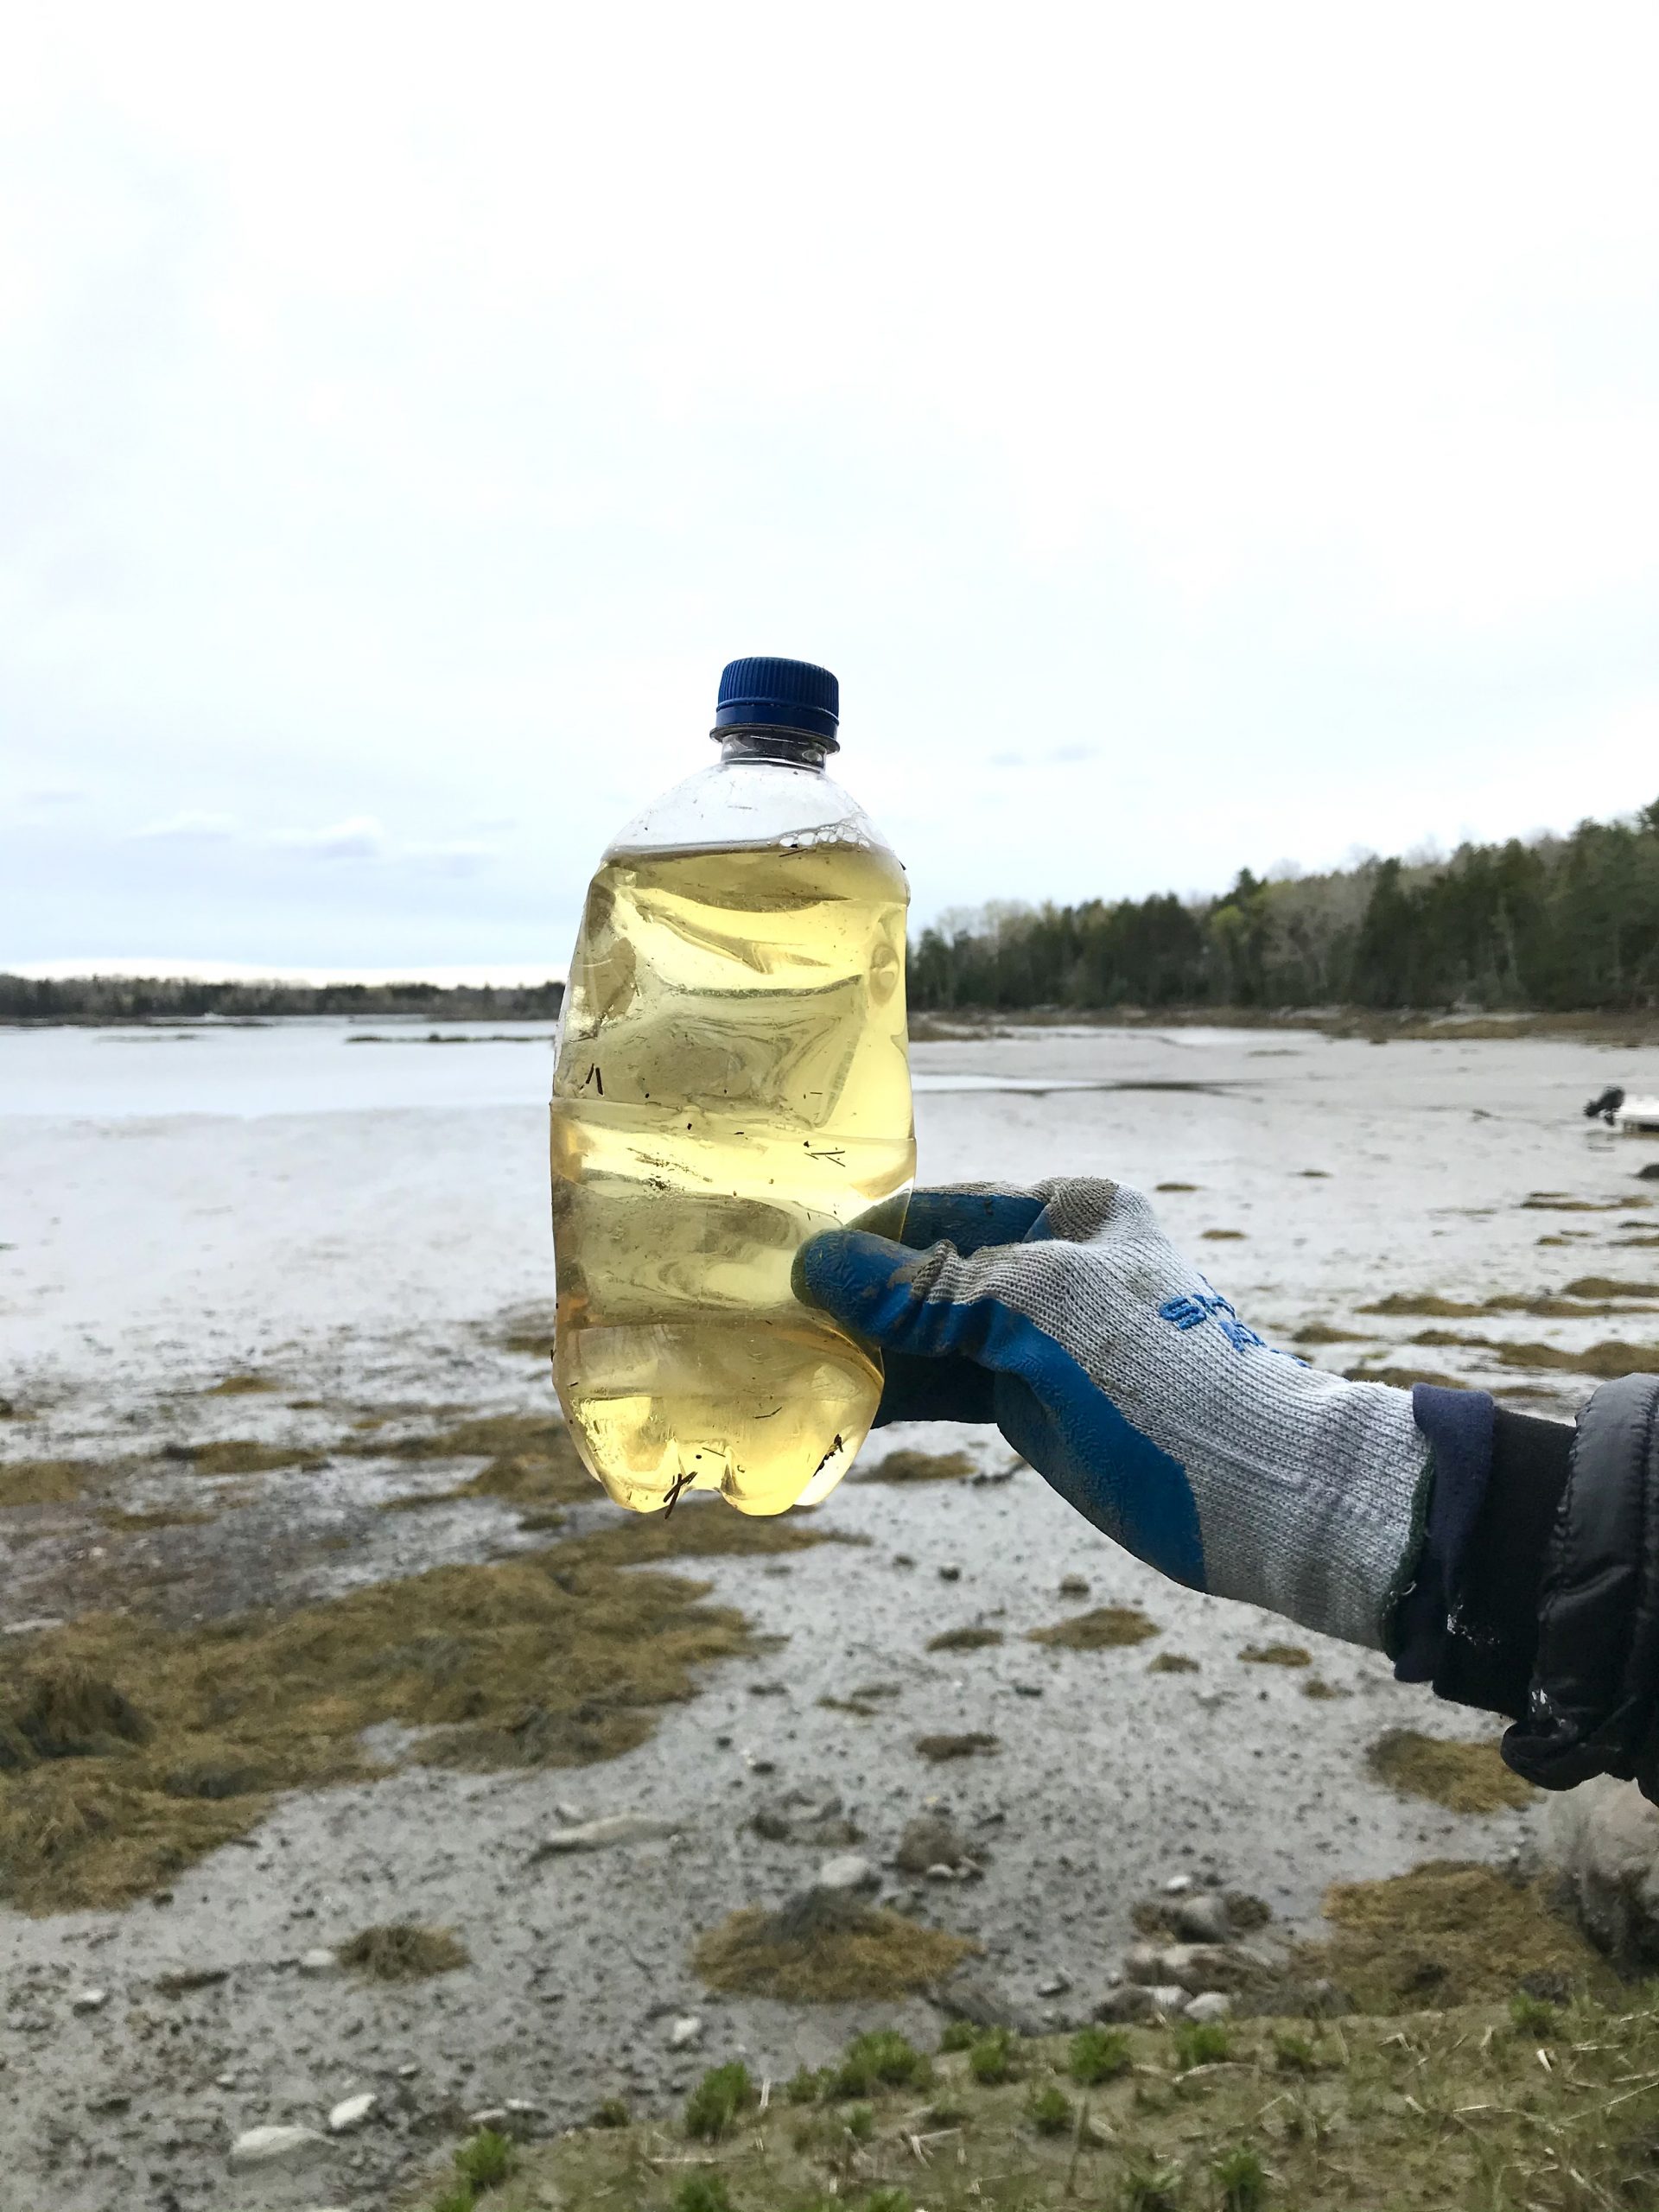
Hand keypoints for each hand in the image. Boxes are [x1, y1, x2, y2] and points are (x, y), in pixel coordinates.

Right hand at [797, 1179, 1429, 1648]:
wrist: (1263, 1496)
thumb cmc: (1164, 1382)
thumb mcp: (1043, 1316)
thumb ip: (929, 1289)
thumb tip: (816, 1264)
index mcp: (1066, 1211)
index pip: (935, 1209)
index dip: (860, 1241)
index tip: (783, 1273)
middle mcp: (1048, 1262)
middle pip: (922, 1271)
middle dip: (851, 1299)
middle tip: (766, 1328)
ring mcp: (1037, 1336)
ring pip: (925, 1333)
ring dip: (862, 1352)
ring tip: (783, 1371)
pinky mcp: (1029, 1400)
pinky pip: (942, 1385)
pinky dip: (892, 1395)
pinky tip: (834, 1410)